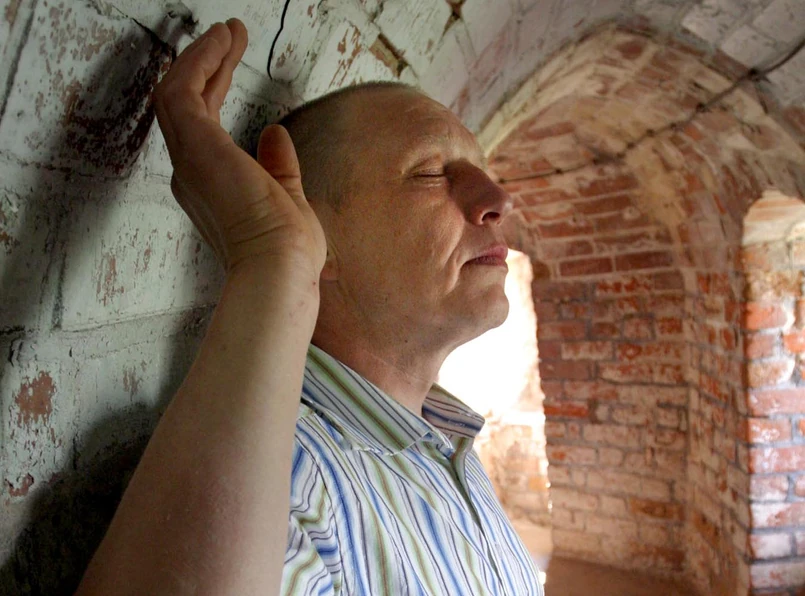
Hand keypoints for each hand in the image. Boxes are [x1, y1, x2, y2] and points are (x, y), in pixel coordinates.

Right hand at [154, 19, 325, 280]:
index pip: (206, 127)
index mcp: (212, 187)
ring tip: (227, 31)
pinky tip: (221, 42)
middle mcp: (191, 173)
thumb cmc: (286, 251)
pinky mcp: (196, 145)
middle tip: (227, 36)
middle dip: (208, 67)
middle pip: (188, 106)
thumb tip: (275, 135)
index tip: (230, 61)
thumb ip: (278, 168)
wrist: (279, 270)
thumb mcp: (286, 199)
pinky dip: (201, 62)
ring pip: (180, 93)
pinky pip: (184, 90)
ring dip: (203, 58)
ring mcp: (189, 159)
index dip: (216, 89)